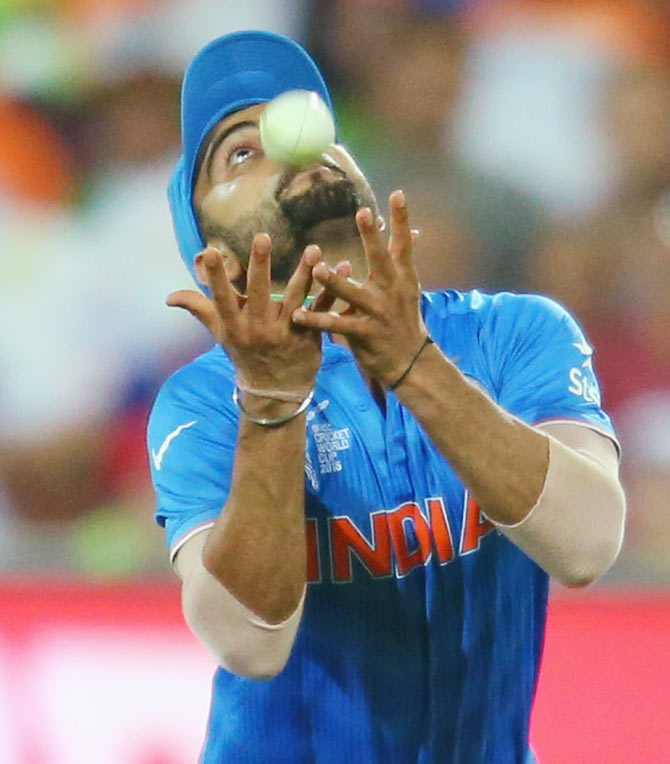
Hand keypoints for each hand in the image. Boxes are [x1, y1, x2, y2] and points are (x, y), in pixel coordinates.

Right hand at [167, 234, 345, 394]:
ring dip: (306, 274)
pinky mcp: (310, 336)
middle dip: (261, 266)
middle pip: (260, 294)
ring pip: (297, 299)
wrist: (275, 390)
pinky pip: (323, 310)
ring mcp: (286, 333)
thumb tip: (168, 297)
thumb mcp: (221, 334)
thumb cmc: (245, 354)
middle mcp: (259, 329)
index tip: (211, 252)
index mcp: (235, 326)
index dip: (217, 276)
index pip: (222, 298)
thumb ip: (199, 309)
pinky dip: (334, 291)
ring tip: (313, 250)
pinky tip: (343, 266)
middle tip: (262, 238)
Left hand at [291, 190, 427, 386]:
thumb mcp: (406, 290)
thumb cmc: (403, 320)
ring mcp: (377, 313)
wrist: (410, 362)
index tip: (397, 194)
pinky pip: (336, 326)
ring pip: (353, 294)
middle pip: (381, 260)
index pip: (404, 244)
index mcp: (403, 278)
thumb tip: (414, 232)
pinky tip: (297, 315)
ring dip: (335, 281)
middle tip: (363, 213)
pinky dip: (316, 321)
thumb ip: (401, 262)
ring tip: (318, 268)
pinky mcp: (364, 334)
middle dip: (372, 237)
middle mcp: (392, 291)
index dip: (401, 219)